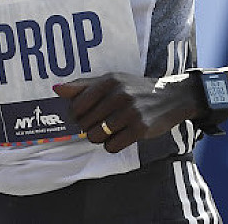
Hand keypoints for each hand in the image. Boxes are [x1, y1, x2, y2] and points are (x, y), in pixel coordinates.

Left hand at [53, 72, 197, 152]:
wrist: (171, 96)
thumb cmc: (134, 89)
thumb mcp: (111, 81)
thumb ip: (83, 86)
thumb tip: (56, 89)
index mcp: (109, 81)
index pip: (77, 105)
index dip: (76, 116)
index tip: (83, 116)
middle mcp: (119, 94)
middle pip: (85, 123)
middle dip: (88, 127)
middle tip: (100, 123)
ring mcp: (131, 111)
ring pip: (97, 136)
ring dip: (99, 138)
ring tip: (110, 130)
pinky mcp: (141, 128)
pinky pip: (112, 145)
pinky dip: (112, 145)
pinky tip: (120, 136)